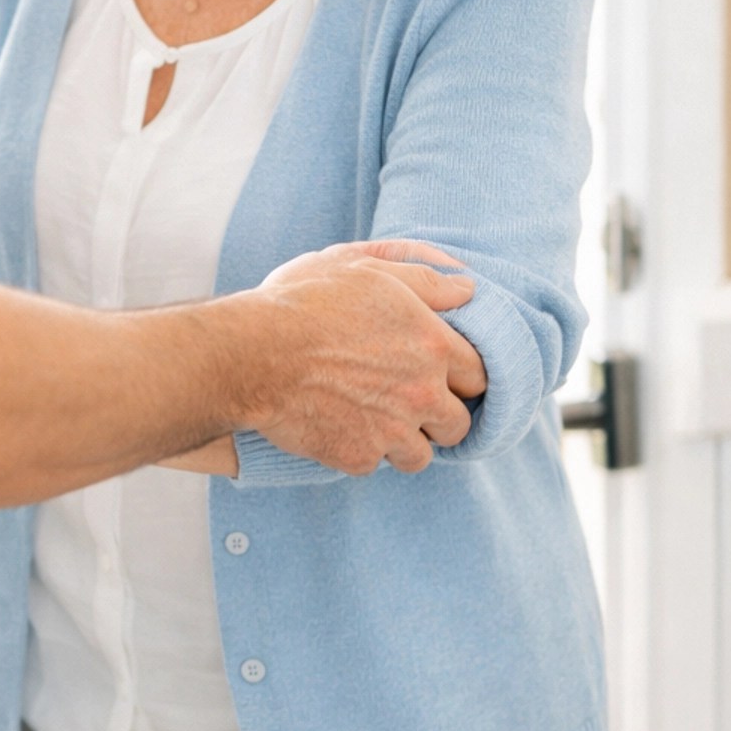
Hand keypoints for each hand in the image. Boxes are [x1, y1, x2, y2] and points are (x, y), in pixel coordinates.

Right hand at [233, 239, 485, 473]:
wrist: (251, 353)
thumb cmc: (303, 302)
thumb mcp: (363, 268)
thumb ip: (424, 277)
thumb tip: (467, 289)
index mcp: (432, 342)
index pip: (479, 374)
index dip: (462, 376)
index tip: (444, 376)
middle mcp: (421, 391)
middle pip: (458, 423)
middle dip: (439, 416)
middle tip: (409, 403)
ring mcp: (392, 430)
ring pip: (420, 455)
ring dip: (403, 441)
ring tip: (374, 420)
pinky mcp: (358, 456)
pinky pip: (374, 463)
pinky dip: (360, 449)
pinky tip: (338, 425)